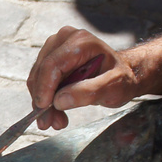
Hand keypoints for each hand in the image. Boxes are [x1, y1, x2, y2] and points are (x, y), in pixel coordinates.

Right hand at [26, 28, 140, 130]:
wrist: (123, 75)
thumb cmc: (121, 78)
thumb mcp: (112, 88)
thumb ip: (88, 93)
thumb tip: (59, 100)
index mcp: (81, 42)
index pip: (52, 64)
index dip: (44, 87)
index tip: (43, 107)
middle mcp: (65, 39)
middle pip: (41, 71)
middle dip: (43, 99)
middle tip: (50, 122)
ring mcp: (57, 47)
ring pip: (38, 78)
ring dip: (43, 102)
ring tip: (57, 120)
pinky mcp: (52, 57)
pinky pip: (41, 80)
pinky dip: (46, 98)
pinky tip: (56, 112)